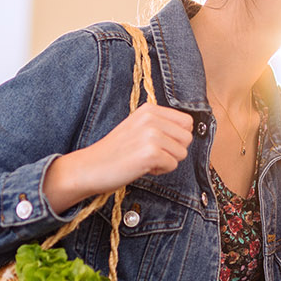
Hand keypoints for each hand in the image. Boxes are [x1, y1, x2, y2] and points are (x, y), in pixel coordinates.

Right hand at [45, 103, 193, 211]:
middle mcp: (151, 118)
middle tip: (150, 154)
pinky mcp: (151, 153)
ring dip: (166, 161)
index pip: (187, 122)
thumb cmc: (116, 151)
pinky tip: (141, 167)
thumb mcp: (138, 128)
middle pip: (187, 138)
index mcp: (149, 109)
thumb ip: (161, 125)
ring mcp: (151, 134)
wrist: (91, 167)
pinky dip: (160, 171)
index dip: (176, 137)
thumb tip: (189, 131)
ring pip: (182, 153)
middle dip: (173, 150)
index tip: (157, 143)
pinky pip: (173, 165)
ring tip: (144, 160)